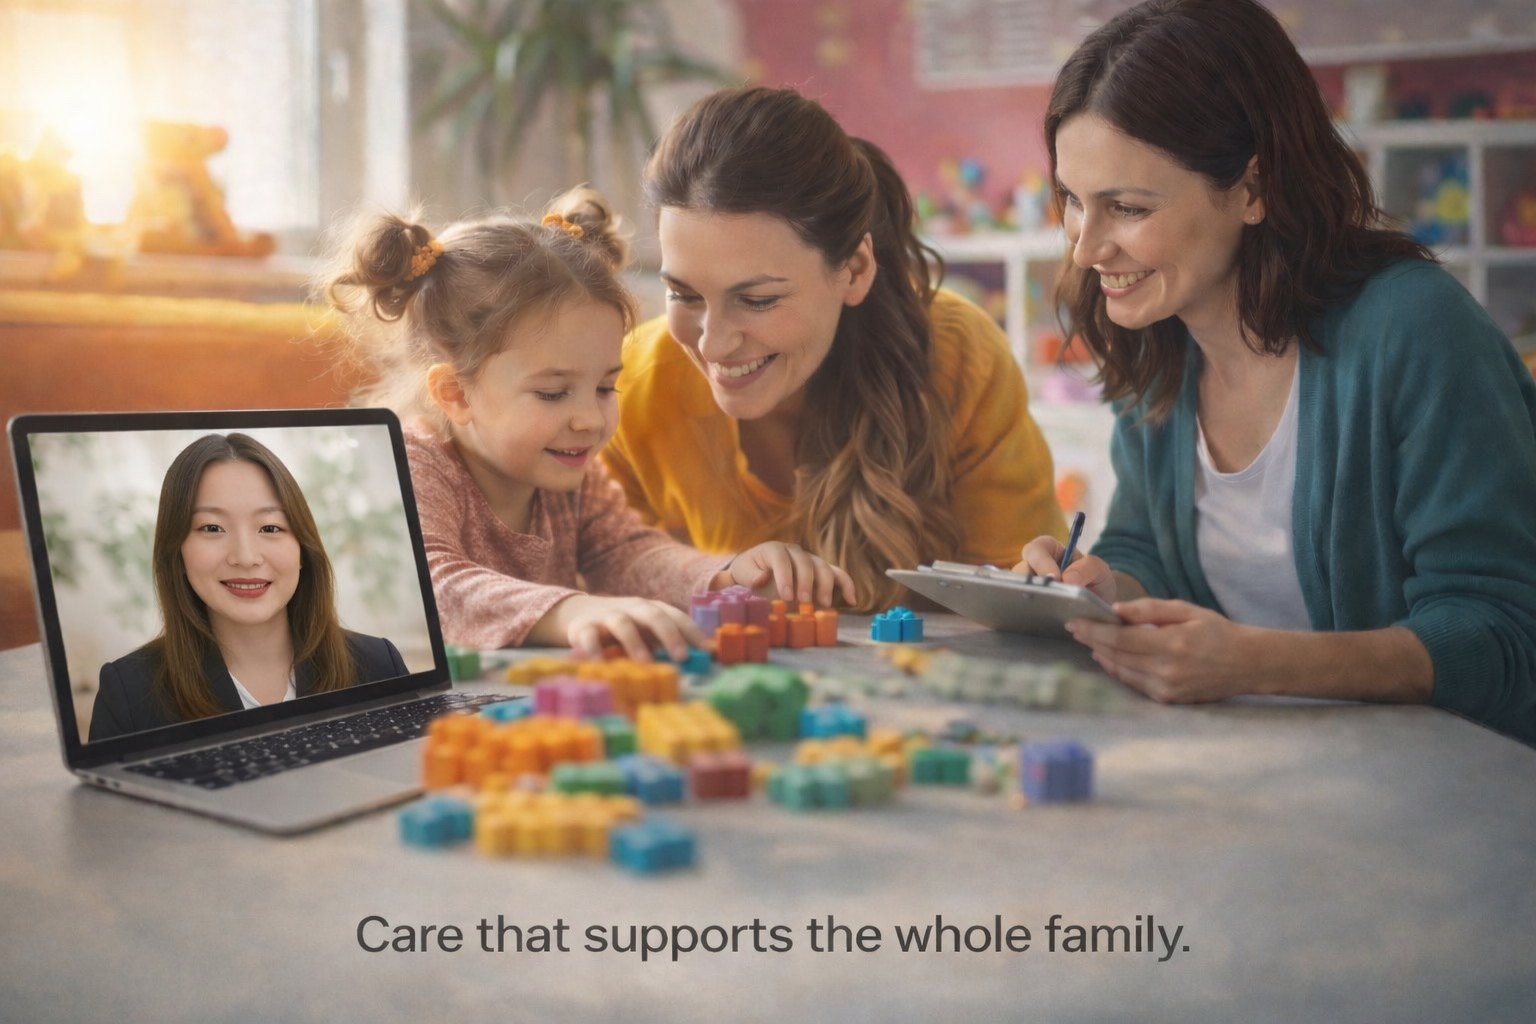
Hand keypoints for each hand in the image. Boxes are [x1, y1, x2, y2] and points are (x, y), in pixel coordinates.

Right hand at [536, 594, 706, 661]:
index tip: (708, 651)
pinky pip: (589, 637)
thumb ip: (666, 644)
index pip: (676, 616)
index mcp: (651, 609)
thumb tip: (700, 661)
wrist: (579, 615)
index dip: (693, 633)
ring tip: (645, 663)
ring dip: (635, 642)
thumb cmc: (624, 629)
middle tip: (682, 656)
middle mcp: (631, 609)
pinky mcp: (583, 627)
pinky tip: (601, 665)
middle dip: (669, 634)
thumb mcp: (646, 633)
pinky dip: (594, 650)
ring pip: (622, 623)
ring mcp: (607, 616)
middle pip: (653, 614)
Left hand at [717, 542, 857, 606]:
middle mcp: (794, 550)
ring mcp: (810, 559)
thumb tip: (760, 579)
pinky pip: (837, 574)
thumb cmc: (749, 572)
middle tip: (804, 602)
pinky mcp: (820, 569)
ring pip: (823, 567)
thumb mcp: (743, 573)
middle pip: (806, 562)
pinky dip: (847, 585)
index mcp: (774, 548)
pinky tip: (852, 600)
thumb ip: (751, 575)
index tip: (786, 597)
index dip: (785, 576)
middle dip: (806, 583)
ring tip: (822, 604)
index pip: (781, 558)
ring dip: (825, 586)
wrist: (756, 570)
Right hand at [1015, 535, 1116, 602]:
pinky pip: (1020, 607)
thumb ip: (1088, 567)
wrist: (1097, 607)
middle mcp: (1032, 567)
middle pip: (1019, 570)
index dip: (1041, 562)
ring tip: (1042, 610)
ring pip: (1015, 590)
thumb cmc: (1095, 581)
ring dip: (1027, 599)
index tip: (1055, 578)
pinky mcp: (1027, 605)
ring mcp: (1027, 587)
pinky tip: (1040, 619)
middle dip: (1029, 583)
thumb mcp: (1099, 570)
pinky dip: (1027, 612)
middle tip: (1045, 596)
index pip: (1036, 549)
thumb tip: (1068, 579)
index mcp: (1048, 550)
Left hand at [1064, 598, 1258, 702]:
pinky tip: (1108, 658)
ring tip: (1088, 641)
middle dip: (1092, 641)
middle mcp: (1167, 671)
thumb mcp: (1186, 611)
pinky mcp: (1169, 700)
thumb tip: (1116, 610)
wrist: (1248, 664)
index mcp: (1172, 645)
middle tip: (1075, 629)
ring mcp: (1167, 689)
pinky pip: (1134, 684)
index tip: (1074, 622)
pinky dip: (1118, 670)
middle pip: (1116, 656)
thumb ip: (1149, 610)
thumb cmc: (1218, 632)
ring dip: (1101, 656)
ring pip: (1122, 671)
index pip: (1120, 639)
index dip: (1093, 631)